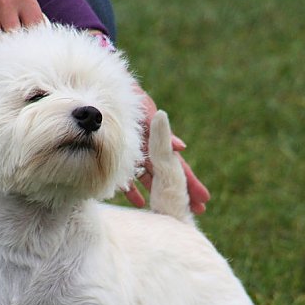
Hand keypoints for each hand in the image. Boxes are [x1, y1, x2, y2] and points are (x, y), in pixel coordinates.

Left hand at [124, 85, 210, 213]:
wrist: (101, 90)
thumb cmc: (126, 97)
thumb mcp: (144, 110)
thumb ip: (158, 129)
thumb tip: (181, 148)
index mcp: (157, 140)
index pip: (177, 165)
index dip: (190, 181)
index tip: (203, 198)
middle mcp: (148, 149)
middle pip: (167, 175)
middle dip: (182, 193)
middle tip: (197, 211)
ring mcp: (133, 155)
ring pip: (149, 178)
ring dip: (159, 194)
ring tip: (169, 213)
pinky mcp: (114, 157)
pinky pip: (124, 178)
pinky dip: (132, 190)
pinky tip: (140, 203)